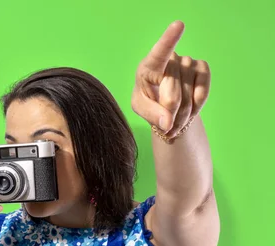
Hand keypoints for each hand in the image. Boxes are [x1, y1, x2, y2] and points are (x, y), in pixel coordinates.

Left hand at [132, 21, 210, 139]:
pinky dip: (196, 106)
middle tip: (166, 121)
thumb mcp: (142, 108)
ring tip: (176, 116)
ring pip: (188, 98)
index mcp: (149, 66)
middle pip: (173, 96)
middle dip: (170, 115)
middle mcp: (170, 60)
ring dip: (183, 114)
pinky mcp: (202, 68)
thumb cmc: (149, 101)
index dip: (169, 40)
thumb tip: (166, 122)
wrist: (169, 104)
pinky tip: (190, 106)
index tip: (178, 25)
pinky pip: (202, 92)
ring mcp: (188, 62)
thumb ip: (151, 114)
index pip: (159, 53)